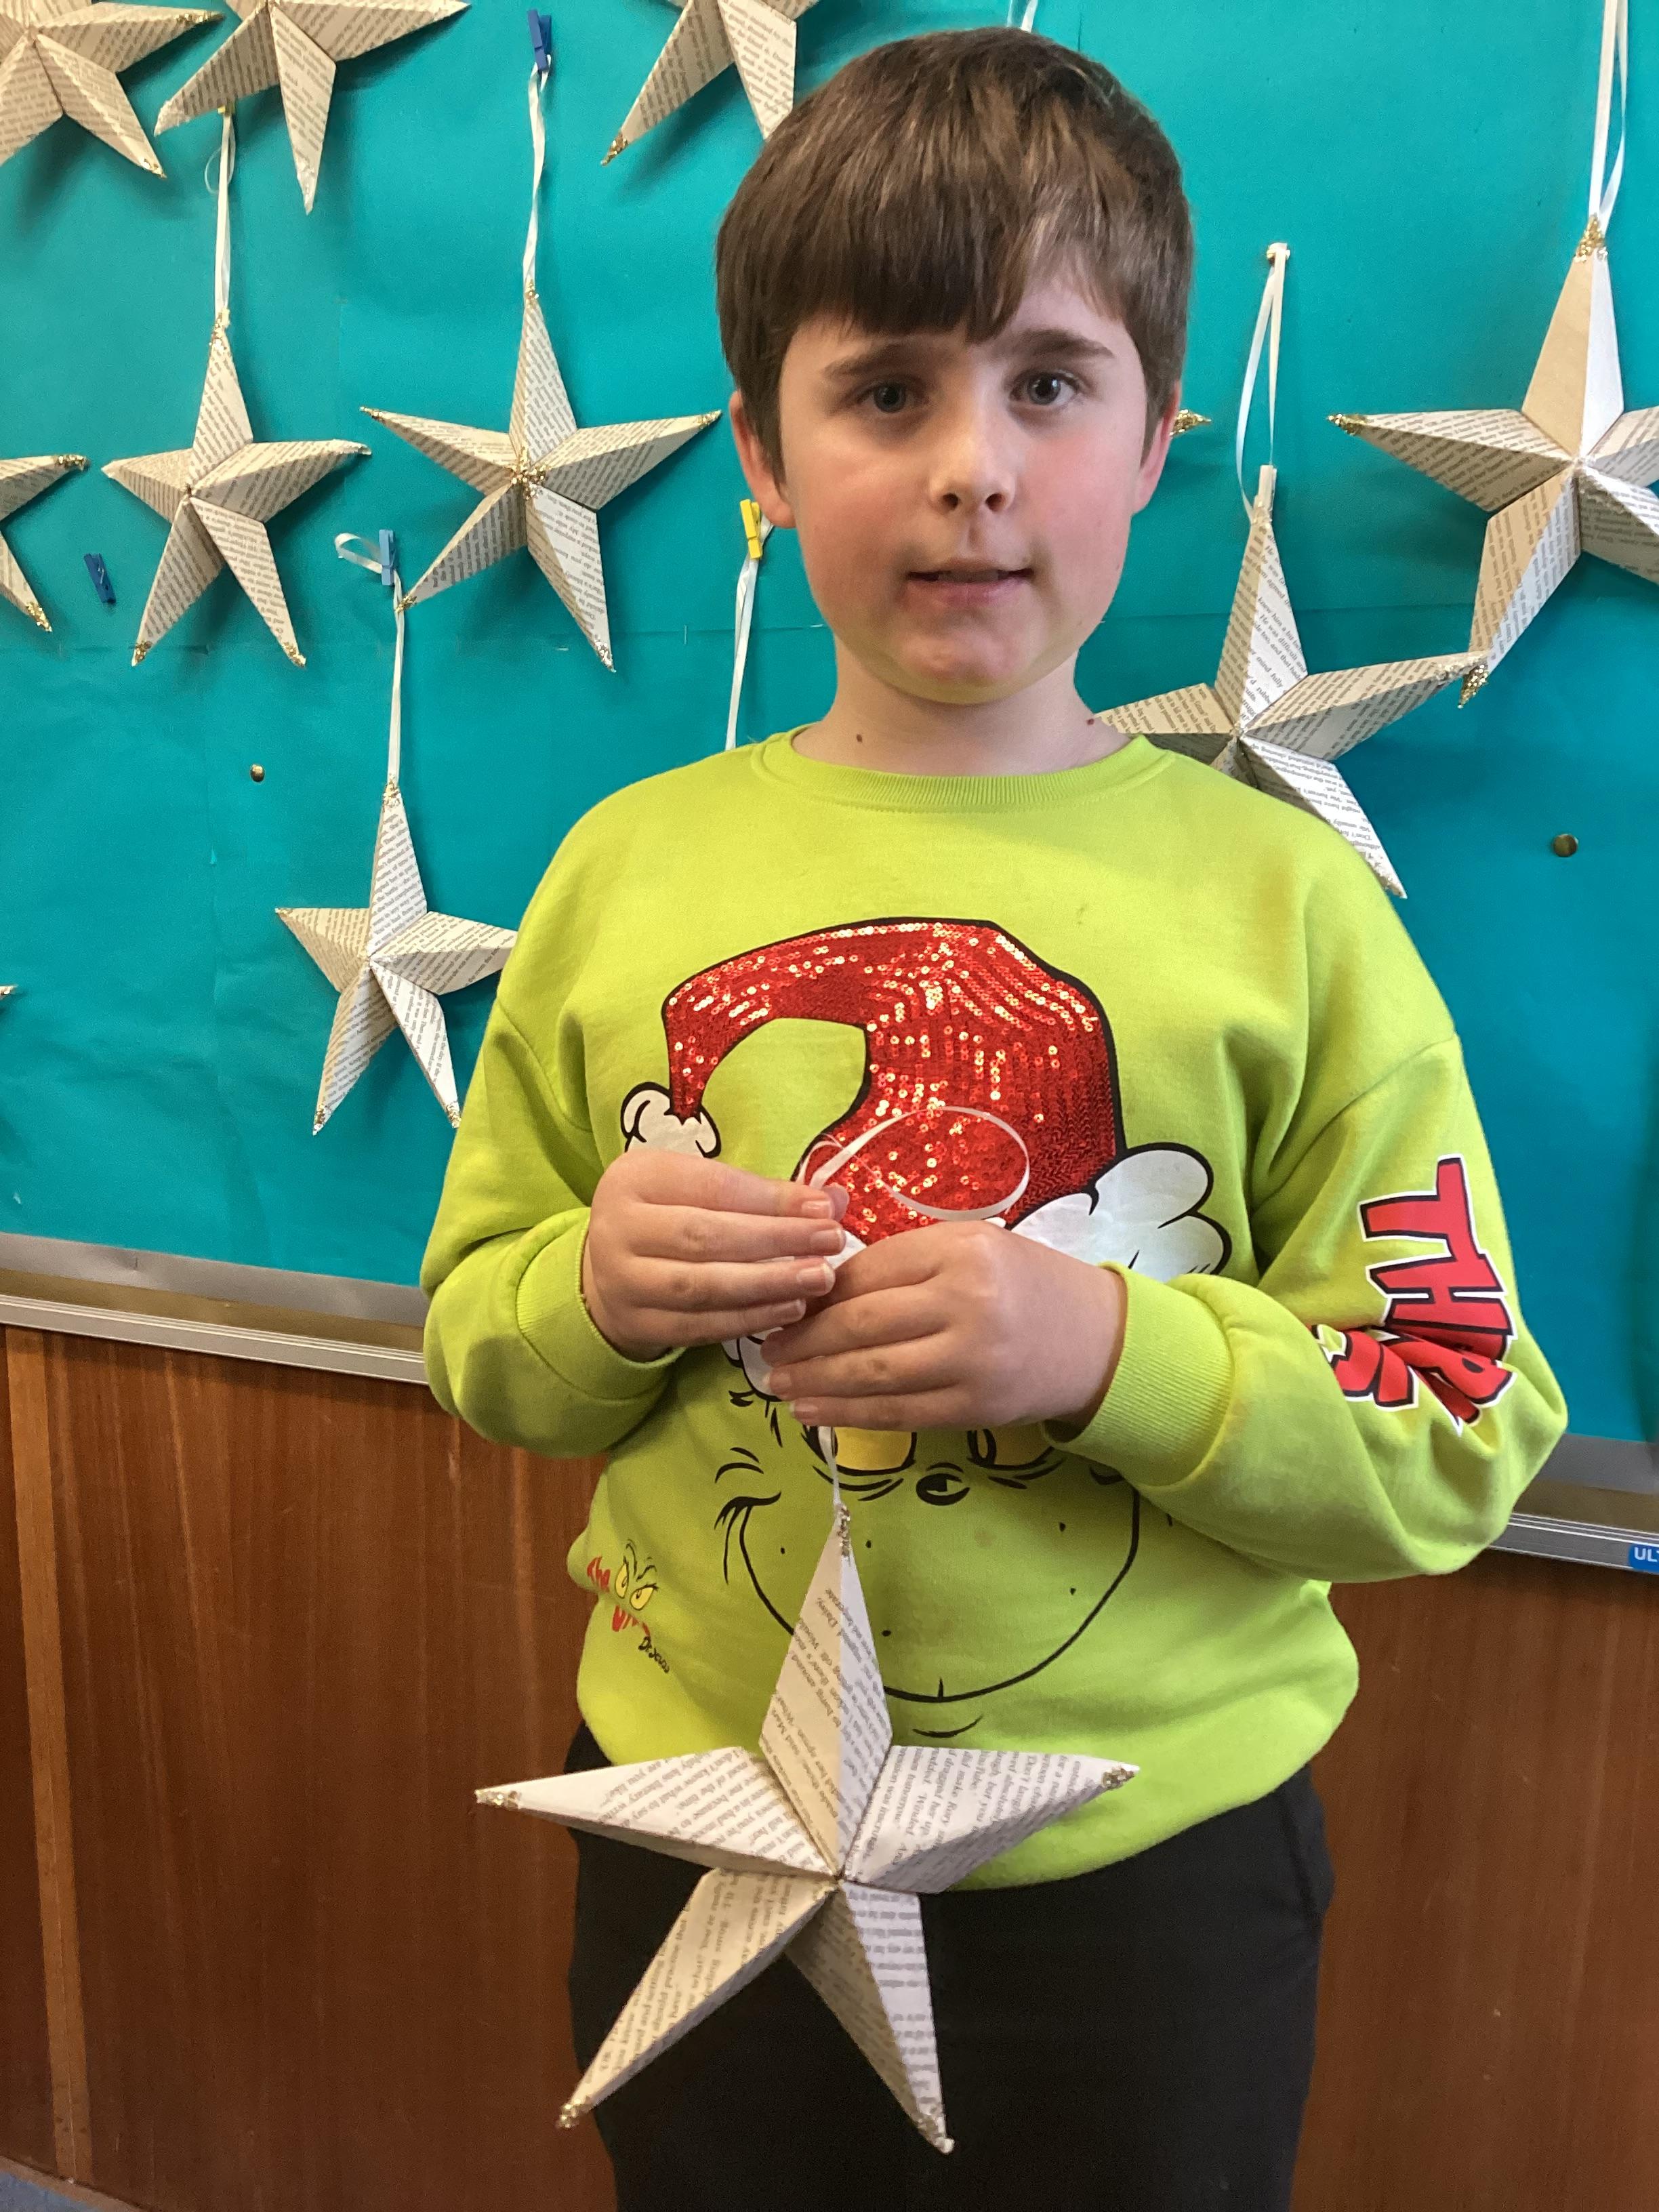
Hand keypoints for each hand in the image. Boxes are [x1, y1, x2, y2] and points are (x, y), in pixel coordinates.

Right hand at [581, 1150, 848, 1360]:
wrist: (610, 1269)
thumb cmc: (669, 1216)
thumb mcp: (700, 1187)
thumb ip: (762, 1193)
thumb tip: (834, 1201)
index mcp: (635, 1178)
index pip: (713, 1187)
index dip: (772, 1199)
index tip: (824, 1208)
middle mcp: (618, 1228)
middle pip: (706, 1236)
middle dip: (776, 1240)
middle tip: (831, 1243)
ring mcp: (622, 1282)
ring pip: (702, 1286)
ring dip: (768, 1285)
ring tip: (817, 1279)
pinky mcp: (637, 1324)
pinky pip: (700, 1326)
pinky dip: (749, 1319)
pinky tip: (789, 1310)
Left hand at [758, 1220, 1125, 1432]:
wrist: (1096, 1339)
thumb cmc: (1022, 1285)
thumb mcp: (972, 1249)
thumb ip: (904, 1263)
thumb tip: (818, 1288)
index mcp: (962, 1250)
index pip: (868, 1272)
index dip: (818, 1293)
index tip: (785, 1304)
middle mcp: (967, 1301)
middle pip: (862, 1324)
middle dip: (805, 1340)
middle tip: (768, 1350)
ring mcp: (972, 1359)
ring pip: (873, 1372)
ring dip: (816, 1382)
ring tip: (779, 1384)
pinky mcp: (974, 1406)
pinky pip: (898, 1412)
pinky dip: (848, 1414)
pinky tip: (813, 1412)